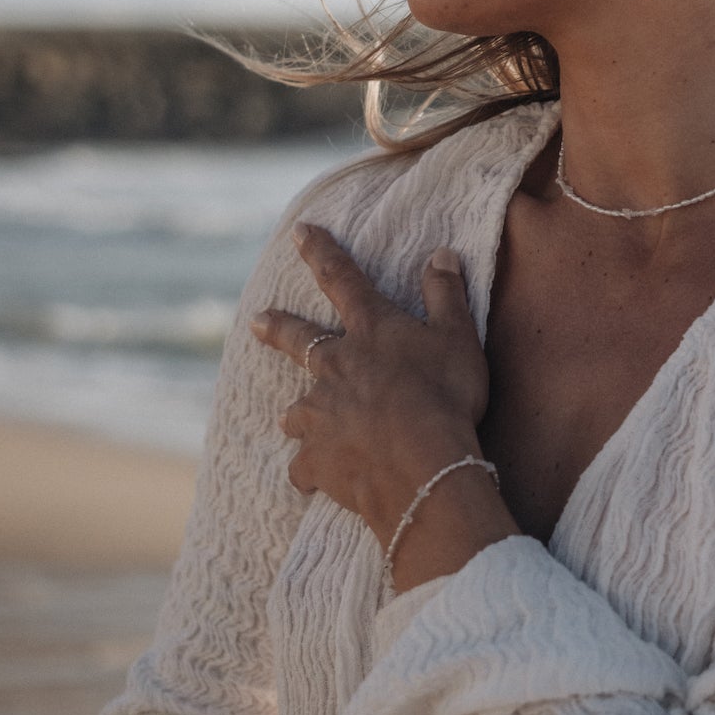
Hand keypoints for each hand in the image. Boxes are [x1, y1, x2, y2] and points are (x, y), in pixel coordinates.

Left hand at [250, 228, 490, 537]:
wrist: (422, 464)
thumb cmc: (445, 396)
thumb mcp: (458, 337)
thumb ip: (446, 295)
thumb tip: (442, 253)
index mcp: (369, 331)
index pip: (342, 280)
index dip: (321, 252)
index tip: (300, 232)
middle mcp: (335, 367)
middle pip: (297, 341)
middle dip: (276, 328)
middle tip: (256, 322)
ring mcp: (321, 415)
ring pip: (298, 411)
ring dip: (300, 415)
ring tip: (298, 422)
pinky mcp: (317, 459)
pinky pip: (305, 468)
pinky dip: (310, 472)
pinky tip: (314, 481)